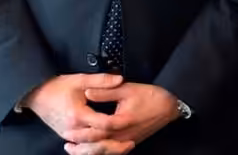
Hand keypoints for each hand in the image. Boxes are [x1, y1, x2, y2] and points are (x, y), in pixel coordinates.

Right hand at [21, 73, 128, 146]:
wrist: (36, 95)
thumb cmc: (58, 87)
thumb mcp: (81, 80)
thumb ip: (101, 80)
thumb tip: (120, 79)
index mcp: (77, 115)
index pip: (101, 124)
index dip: (116, 124)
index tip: (130, 122)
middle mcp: (72, 129)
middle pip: (96, 142)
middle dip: (114, 144)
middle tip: (131, 143)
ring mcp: (68, 135)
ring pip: (89, 149)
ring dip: (106, 150)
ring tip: (123, 148)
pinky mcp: (66, 137)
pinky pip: (82, 149)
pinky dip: (94, 151)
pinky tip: (107, 150)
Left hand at [63, 83, 179, 153]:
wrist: (170, 106)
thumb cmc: (151, 96)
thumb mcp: (127, 89)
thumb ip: (105, 91)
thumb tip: (87, 93)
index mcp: (120, 122)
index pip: (96, 130)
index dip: (80, 131)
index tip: (68, 128)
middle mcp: (123, 135)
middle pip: (98, 147)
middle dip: (81, 146)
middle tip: (67, 144)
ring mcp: (128, 141)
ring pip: (105, 152)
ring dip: (89, 152)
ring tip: (76, 150)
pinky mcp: (132, 142)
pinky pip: (114, 152)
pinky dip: (102, 153)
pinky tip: (95, 150)